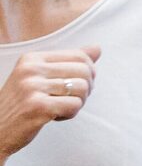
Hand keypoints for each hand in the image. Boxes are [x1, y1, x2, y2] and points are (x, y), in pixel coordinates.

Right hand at [0, 47, 99, 165]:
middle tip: (70, 100)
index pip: (80, 56)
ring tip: (59, 108)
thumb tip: (97, 48)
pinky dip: (70, 114)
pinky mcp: (38, 106)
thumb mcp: (39, 78)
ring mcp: (32, 87)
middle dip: (86, 89)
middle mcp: (31, 69)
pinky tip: (54, 117)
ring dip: (77, 103)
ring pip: (82, 89)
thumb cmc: (20, 105)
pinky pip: (75, 105)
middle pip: (85, 71)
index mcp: (32, 59)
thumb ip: (68, 63)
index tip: (77, 86)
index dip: (88, 73)